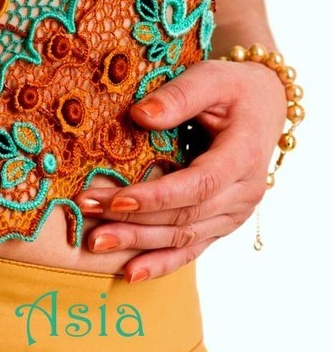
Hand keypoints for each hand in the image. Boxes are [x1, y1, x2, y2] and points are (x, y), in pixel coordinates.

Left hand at [75, 59, 286, 282]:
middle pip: (184, 217)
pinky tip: (131, 273)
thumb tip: (139, 115)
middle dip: (133, 221)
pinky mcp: (221, 222)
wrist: (263, 107)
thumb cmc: (234, 90)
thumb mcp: (211, 78)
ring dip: (138, 244)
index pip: (196, 186)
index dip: (155, 198)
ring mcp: (233, 212)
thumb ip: (178, 96)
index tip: (115, 201)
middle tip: (88, 217)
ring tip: (96, 242)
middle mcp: (243, 192)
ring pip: (183, 238)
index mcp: (242, 156)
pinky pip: (192, 249)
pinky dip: (161, 263)